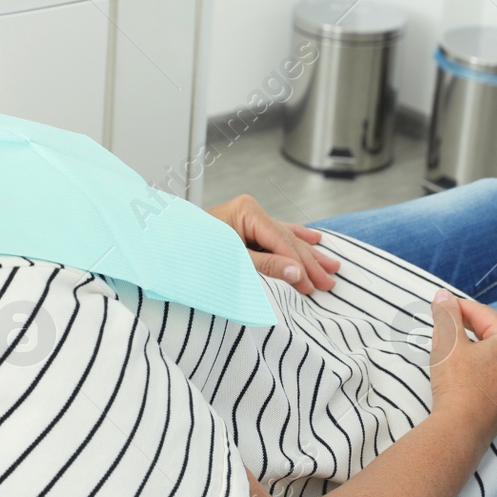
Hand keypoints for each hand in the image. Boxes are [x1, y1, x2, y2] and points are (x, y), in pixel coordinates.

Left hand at [206, 194, 339, 294]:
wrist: (165, 245)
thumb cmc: (194, 251)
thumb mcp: (232, 261)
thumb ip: (266, 265)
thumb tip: (296, 272)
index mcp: (247, 211)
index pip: (282, 241)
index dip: (299, 265)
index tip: (313, 286)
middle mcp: (251, 211)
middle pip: (288, 240)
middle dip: (310, 263)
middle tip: (329, 282)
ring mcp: (249, 217)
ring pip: (287, 238)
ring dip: (309, 254)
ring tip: (332, 266)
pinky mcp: (247, 226)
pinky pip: (278, 234)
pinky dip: (296, 239)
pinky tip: (314, 238)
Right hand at [427, 289, 496, 440]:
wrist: (461, 431)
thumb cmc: (457, 386)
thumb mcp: (448, 342)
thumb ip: (447, 313)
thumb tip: (443, 296)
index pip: (483, 314)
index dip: (457, 307)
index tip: (439, 305)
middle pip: (492, 330)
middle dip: (467, 326)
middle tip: (443, 325)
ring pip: (495, 351)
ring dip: (474, 345)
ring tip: (451, 346)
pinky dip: (482, 364)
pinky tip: (464, 368)